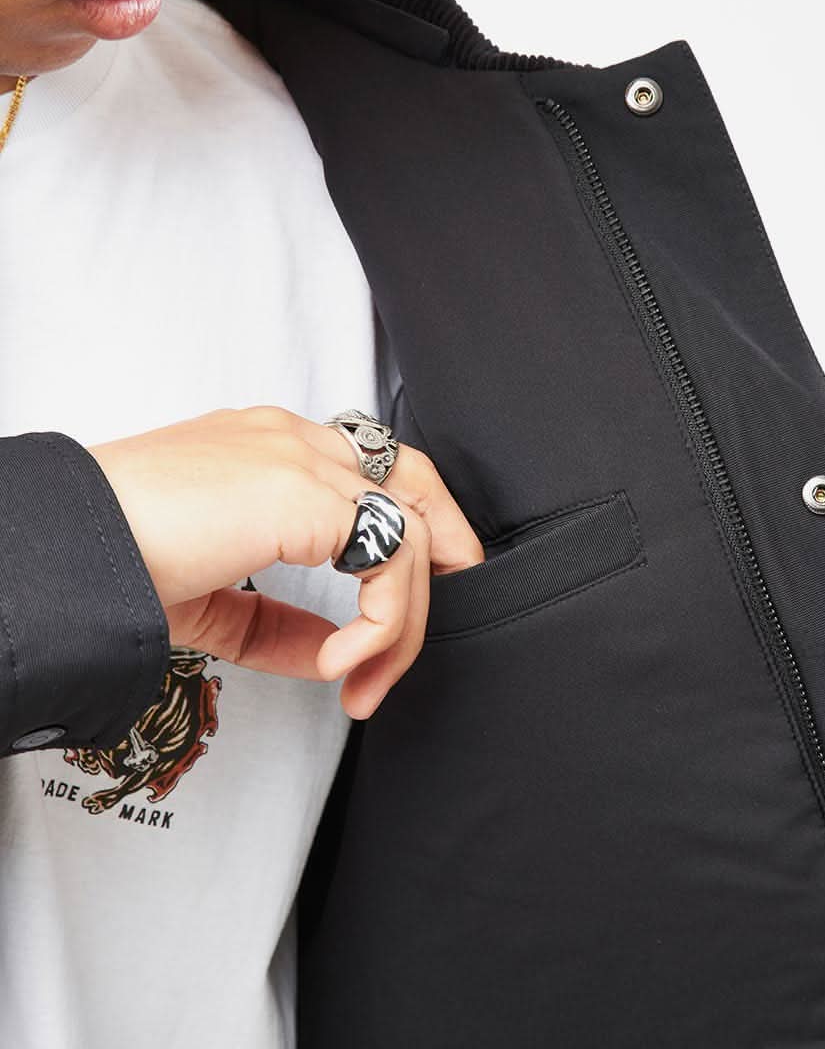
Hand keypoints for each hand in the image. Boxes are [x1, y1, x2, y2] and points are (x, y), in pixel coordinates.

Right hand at [86, 405, 483, 718]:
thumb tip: (327, 651)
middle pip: (410, 473)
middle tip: (457, 598)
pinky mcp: (305, 492)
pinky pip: (389, 557)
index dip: (399, 527)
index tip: (399, 598)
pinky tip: (336, 665)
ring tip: (367, 682)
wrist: (68, 545)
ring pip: (410, 524)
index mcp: (267, 450)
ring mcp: (302, 459)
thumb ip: (276, 621)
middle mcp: (292, 441)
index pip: (362, 473)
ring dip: (405, 618)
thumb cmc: (116, 558)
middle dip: (448, 538)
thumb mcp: (211, 598)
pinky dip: (382, 623)